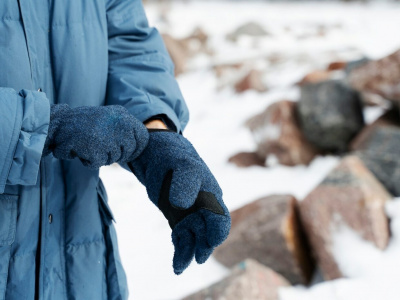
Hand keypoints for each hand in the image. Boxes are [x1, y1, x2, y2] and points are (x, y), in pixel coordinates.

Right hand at [43, 104, 148, 168]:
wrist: (56, 122)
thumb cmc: (80, 121)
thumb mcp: (105, 117)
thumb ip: (120, 128)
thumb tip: (136, 147)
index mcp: (122, 114)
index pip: (142, 137)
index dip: (135, 148)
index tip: (128, 151)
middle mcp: (120, 124)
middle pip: (129, 151)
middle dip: (116, 153)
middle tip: (99, 145)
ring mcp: (109, 137)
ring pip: (113, 158)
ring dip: (100, 156)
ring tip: (87, 143)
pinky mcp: (97, 149)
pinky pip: (97, 162)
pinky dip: (88, 159)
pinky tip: (80, 149)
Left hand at [128, 130, 230, 274]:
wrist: (157, 156)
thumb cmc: (174, 157)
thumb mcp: (181, 165)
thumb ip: (184, 183)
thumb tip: (183, 205)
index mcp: (211, 195)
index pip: (221, 217)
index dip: (218, 230)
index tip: (211, 241)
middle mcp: (204, 208)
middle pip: (209, 233)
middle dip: (204, 246)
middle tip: (196, 258)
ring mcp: (190, 215)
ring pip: (196, 240)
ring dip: (190, 252)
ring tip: (179, 266)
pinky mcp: (177, 221)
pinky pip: (182, 240)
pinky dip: (181, 252)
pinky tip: (177, 265)